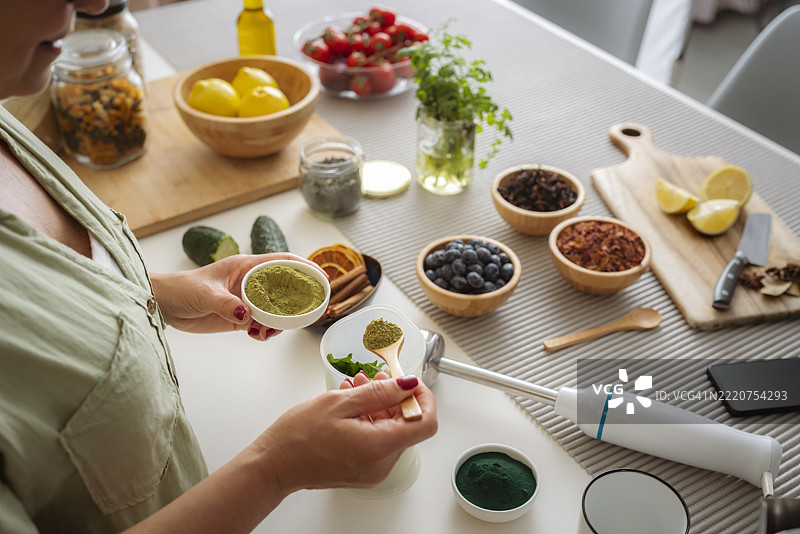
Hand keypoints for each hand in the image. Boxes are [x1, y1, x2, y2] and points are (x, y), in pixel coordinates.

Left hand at [149, 253, 327, 339]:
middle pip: (286, 287)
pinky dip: (266, 331)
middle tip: (310, 313)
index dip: (306, 268)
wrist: (163, 305)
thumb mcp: (205, 295)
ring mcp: (247, 300)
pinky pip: (263, 323)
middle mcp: (251, 282)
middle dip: (300, 300)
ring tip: (269, 331)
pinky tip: (258, 336)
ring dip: (280, 321)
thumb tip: (247, 316)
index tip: (323, 278)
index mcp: (247, 266)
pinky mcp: (240, 317)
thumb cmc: (182, 289)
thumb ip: (227, 306)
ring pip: (276, 309)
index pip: (283, 262)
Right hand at [256, 375, 436, 491]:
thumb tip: (408, 384)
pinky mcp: (363, 471)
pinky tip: (350, 406)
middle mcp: (381, 464)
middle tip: (372, 379)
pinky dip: (369, 420)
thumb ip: (380, 392)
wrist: (273, 465)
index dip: (422, 398)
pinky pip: (377, 441)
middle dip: (393, 398)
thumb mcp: (340, 402)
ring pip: (391, 431)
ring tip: (355, 388)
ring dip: (378, 406)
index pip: (425, 422)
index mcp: (379, 447)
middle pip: (407, 425)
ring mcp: (373, 470)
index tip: (409, 383)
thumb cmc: (297, 437)